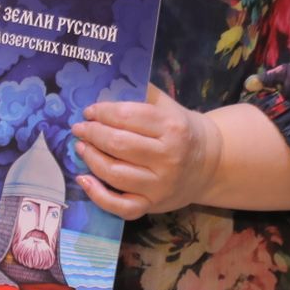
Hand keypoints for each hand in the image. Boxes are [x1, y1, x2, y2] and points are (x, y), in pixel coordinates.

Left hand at [72, 85, 221, 218]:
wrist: (210, 163)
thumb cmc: (179, 130)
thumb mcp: (166, 106)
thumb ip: (141, 93)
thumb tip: (107, 81)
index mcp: (172, 128)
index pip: (127, 116)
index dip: (102, 112)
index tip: (89, 111)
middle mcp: (169, 158)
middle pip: (118, 144)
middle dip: (92, 134)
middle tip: (79, 128)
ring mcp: (161, 185)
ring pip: (115, 174)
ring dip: (91, 159)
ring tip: (81, 147)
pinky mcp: (153, 205)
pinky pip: (121, 207)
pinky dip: (98, 196)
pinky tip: (84, 180)